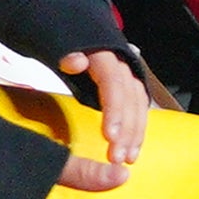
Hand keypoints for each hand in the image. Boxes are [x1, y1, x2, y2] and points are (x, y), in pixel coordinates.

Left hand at [57, 47, 149, 175]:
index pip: (113, 84)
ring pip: (139, 106)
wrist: (76, 40)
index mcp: (104, 56)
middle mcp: (121, 65)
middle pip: (129, 99)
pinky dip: (137, 130)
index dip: (114, 110)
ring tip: (128, 158)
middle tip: (115, 157)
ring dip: (135, 134)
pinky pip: (139, 109)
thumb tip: (74, 62)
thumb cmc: (64, 49)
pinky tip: (132, 149)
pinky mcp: (129, 88)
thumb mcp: (59, 48)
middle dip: (127, 130)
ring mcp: (128, 76)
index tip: (110, 136)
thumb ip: (66, 57)